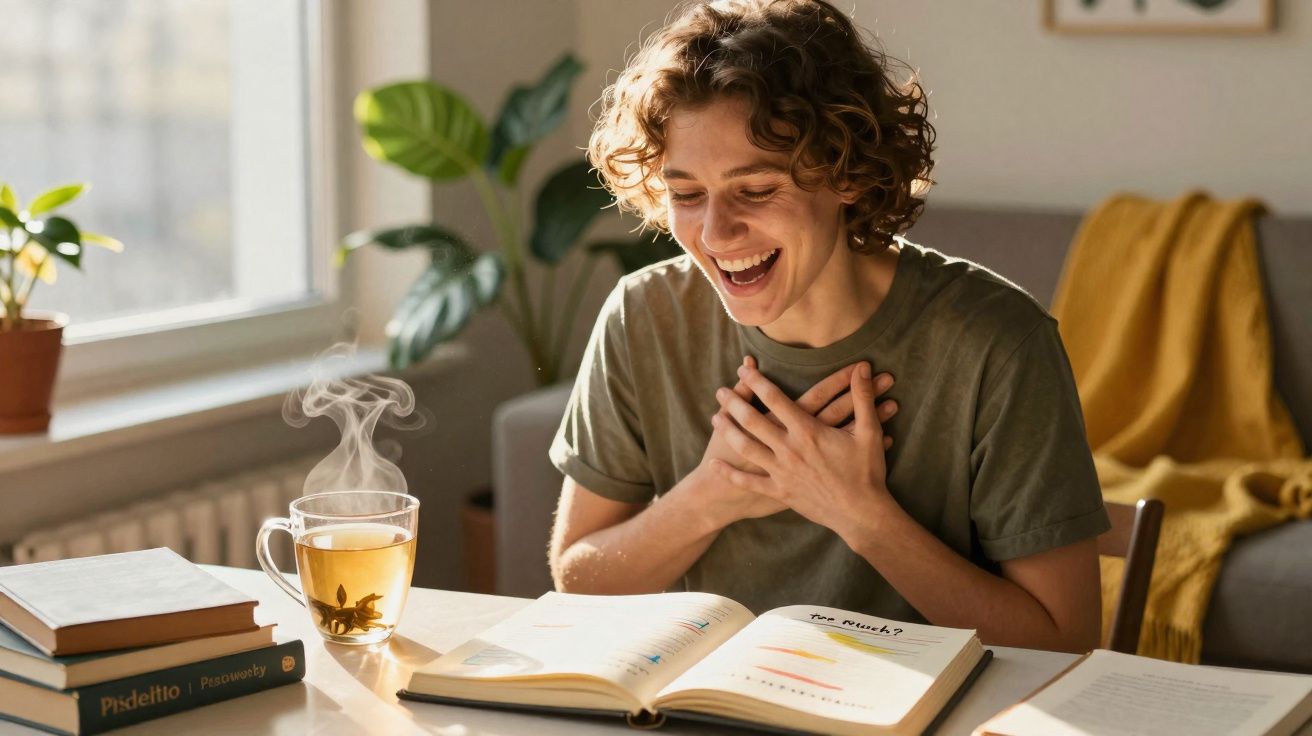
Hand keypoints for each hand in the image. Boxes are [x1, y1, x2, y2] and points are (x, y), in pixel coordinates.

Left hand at [711, 362, 893, 538]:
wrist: (861, 514)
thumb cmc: (866, 472)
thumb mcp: (869, 432)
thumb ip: (863, 397)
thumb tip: (863, 368)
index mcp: (808, 431)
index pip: (775, 399)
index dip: (757, 381)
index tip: (743, 369)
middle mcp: (789, 450)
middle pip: (753, 421)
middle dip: (734, 403)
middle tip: (720, 390)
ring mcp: (782, 472)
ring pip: (746, 448)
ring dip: (728, 431)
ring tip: (715, 417)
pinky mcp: (780, 492)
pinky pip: (749, 482)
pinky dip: (729, 473)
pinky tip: (715, 463)